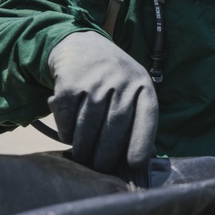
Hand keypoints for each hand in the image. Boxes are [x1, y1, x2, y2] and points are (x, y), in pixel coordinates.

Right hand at [47, 31, 157, 172]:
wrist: (83, 47)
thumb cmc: (114, 80)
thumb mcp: (133, 90)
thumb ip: (139, 120)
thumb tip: (144, 160)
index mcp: (142, 84)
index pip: (147, 116)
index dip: (142, 142)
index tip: (135, 164)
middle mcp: (121, 79)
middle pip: (115, 126)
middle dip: (107, 153)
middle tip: (102, 167)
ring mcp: (95, 80)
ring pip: (89, 125)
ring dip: (85, 147)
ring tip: (84, 157)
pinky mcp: (70, 83)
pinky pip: (68, 119)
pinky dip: (67, 133)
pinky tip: (70, 135)